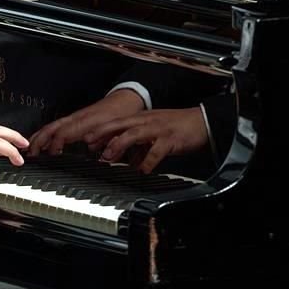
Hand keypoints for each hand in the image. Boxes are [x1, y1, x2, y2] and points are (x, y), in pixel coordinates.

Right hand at [27, 89, 144, 156]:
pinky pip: (58, 125)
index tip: (52, 154)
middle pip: (53, 127)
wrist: (128, 98)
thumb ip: (106, 140)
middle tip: (31, 153)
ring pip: (53, 126)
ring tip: (31, 148)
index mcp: (87, 121)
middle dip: (40, 140)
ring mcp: (76, 117)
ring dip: (40, 136)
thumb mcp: (119, 129)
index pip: (65, 132)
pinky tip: (44, 140)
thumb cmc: (123, 113)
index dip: (56, 143)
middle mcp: (78, 118)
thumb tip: (92, 149)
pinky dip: (48, 133)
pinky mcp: (77, 118)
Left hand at [93, 107, 207, 173]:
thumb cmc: (177, 127)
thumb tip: (127, 161)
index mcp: (141, 119)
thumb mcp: (154, 134)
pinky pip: (157, 150)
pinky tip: (142, 169)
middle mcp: (147, 121)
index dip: (100, 129)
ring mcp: (158, 129)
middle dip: (103, 133)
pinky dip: (148, 160)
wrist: (202, 121)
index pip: (116, 122)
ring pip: (135, 133)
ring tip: (109, 156)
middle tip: (89, 143)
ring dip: (120, 144)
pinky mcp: (171, 139)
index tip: (86, 139)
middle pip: (121, 124)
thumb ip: (139, 146)